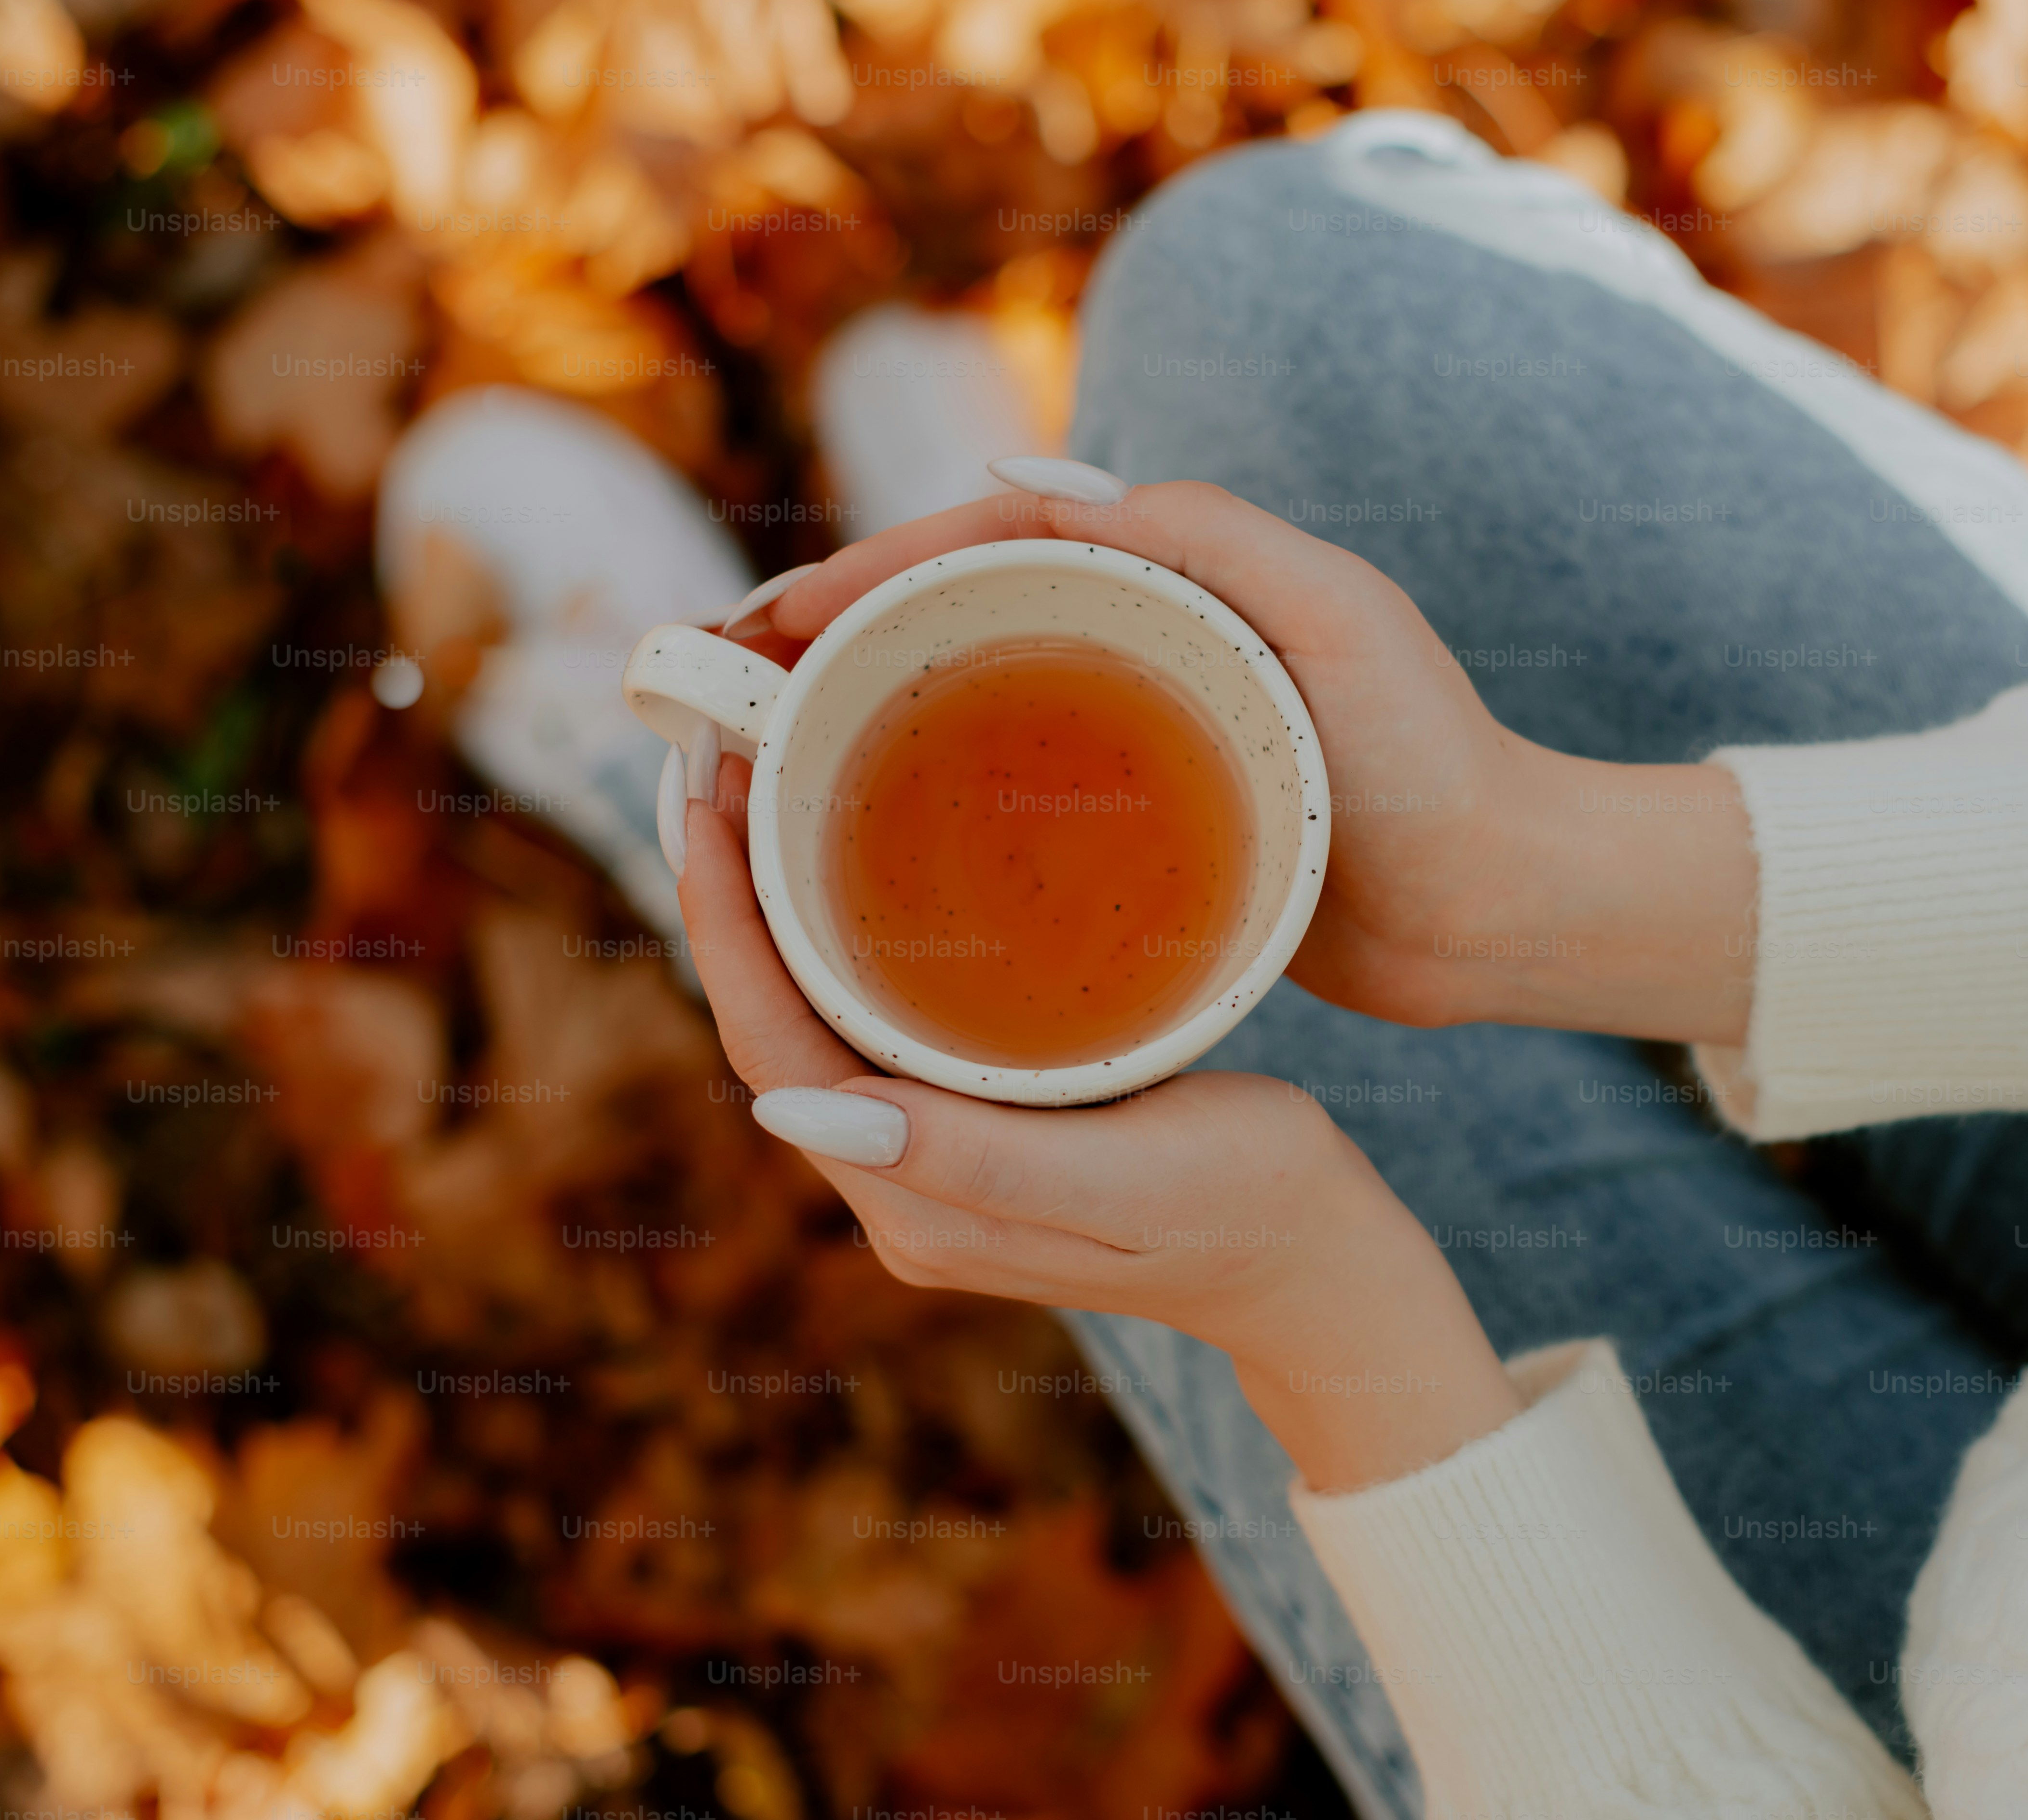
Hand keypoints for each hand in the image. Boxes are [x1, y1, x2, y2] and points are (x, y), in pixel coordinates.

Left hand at [676, 792, 1520, 1490]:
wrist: (1321, 1263)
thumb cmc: (1248, 1205)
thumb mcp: (1119, 1177)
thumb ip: (964, 1156)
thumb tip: (790, 1110)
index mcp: (916, 1204)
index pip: (774, 1050)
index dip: (724, 927)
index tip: (706, 800)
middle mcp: (903, 1192)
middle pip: (777, 1033)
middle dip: (736, 903)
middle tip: (727, 765)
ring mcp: (937, 1168)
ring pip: (820, 1025)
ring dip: (783, 917)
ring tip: (773, 795)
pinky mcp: (980, 1137)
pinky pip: (878, 1029)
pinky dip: (848, 943)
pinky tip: (859, 871)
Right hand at [767, 481, 1759, 1045]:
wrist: (1503, 905)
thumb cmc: (1434, 761)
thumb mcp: (1335, 619)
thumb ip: (1206, 538)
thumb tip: (1031, 486)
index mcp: (1172, 580)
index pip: (983, 546)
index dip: (868, 573)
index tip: (770, 620)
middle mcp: (1143, 647)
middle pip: (950, 620)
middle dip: (827, 640)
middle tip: (717, 687)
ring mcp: (1136, 740)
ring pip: (964, 707)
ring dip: (851, 718)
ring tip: (747, 760)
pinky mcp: (1142, 833)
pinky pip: (1009, 801)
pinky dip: (924, 805)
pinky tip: (852, 850)